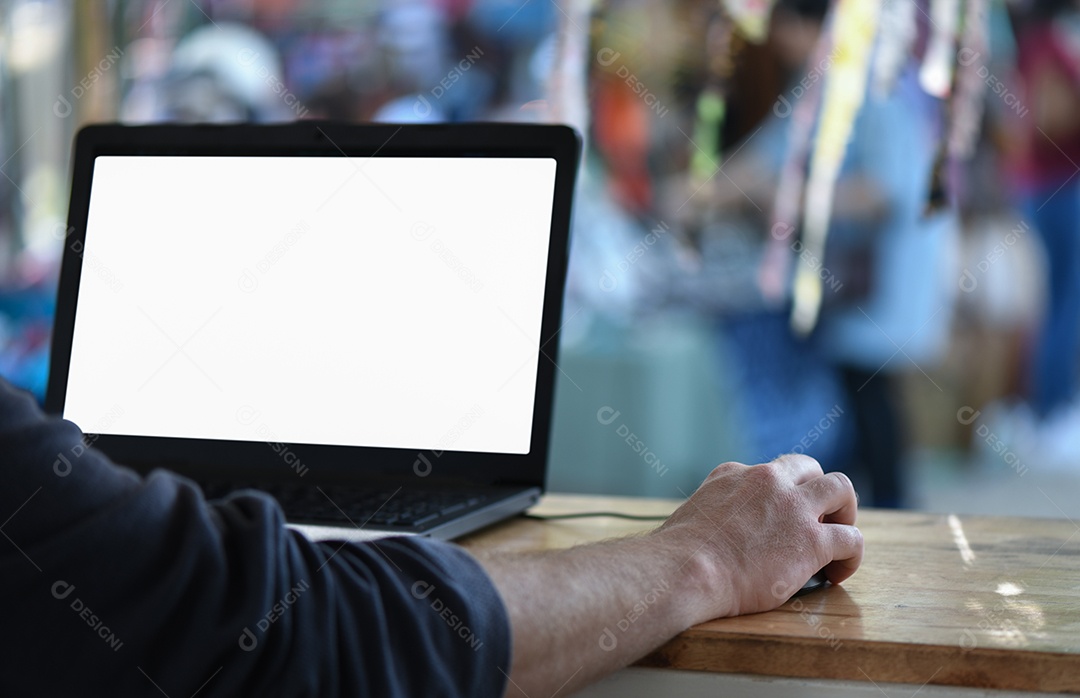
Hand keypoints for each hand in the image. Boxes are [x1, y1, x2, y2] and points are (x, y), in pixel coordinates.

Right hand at [655, 454, 861, 620]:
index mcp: (733, 474)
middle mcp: (767, 480)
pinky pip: (851, 539)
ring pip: (841, 487)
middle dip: (818, 491)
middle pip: (809, 467)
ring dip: (845, 511)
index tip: (774, 520)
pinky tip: (836, 574)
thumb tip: (710, 535)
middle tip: (817, 521)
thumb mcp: (691, 514)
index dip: (777, 495)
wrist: (685, 569)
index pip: (767, 473)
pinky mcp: (812, 539)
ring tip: (837, 540)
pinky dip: (851, 556)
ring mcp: (793, 507)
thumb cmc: (678, 555)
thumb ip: (710, 513)